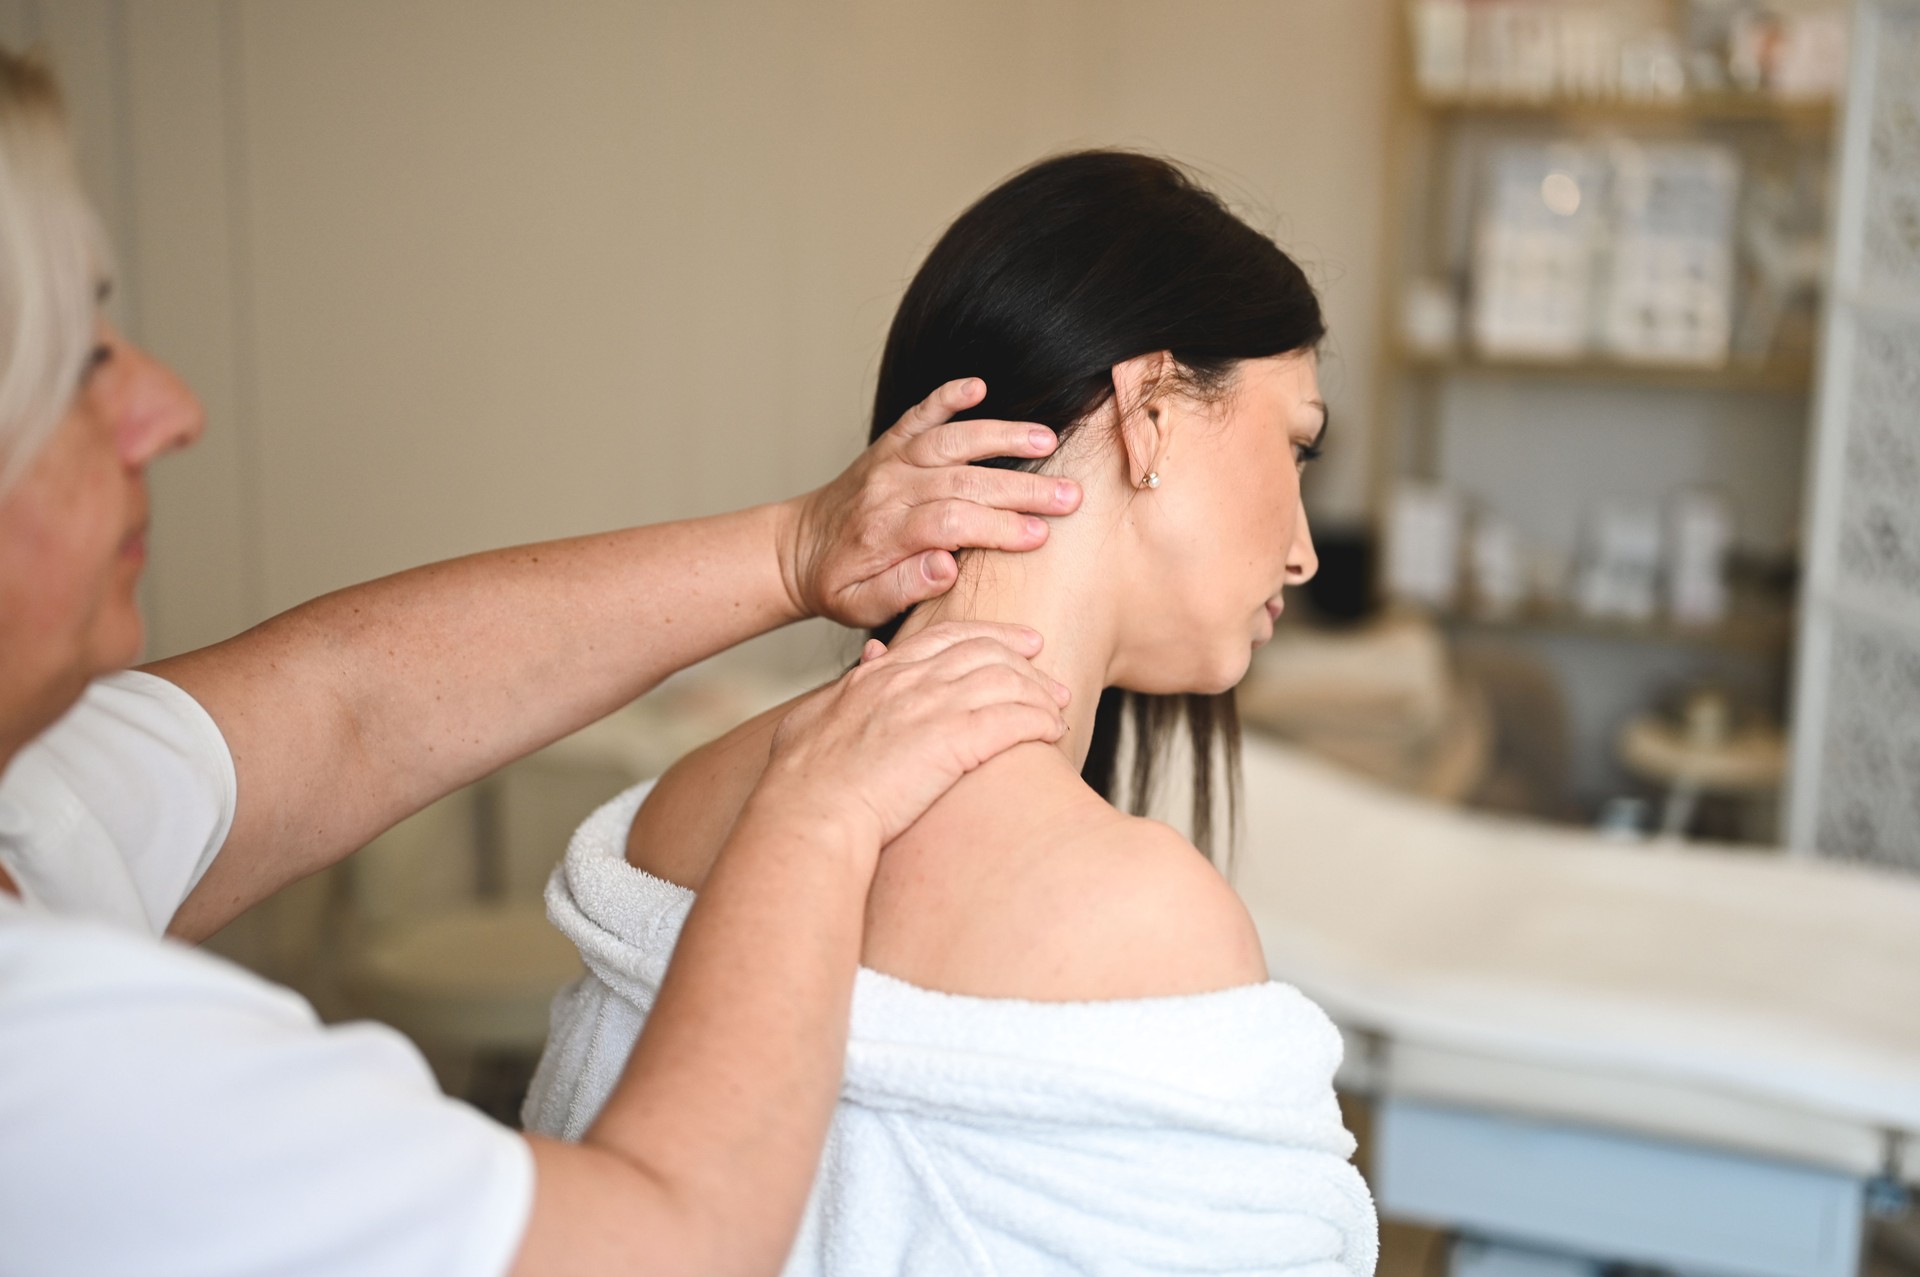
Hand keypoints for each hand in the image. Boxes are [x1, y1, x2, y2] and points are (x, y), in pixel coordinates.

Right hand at [749, 622, 1070, 852]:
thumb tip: (866, 661)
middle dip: (1023, 660)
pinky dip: (1038, 721)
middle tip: (1048, 674)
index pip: (945, 638)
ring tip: (1057, 708)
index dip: (988, 635)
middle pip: (984, 652)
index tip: (1017, 640)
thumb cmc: (802, 782)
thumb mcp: (813, 718)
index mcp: (879, 674)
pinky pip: (1012, 719)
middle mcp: (909, 681)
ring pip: (1005, 681)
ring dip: (1038, 693)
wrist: (808, 813)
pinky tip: (1052, 731)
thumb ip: (845, 687)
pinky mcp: (954, 741)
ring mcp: (932, 707)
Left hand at [777, 379, 1083, 627]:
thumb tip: (947, 568)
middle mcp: (890, 489)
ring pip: (951, 441)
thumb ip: (902, 589)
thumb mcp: (860, 607)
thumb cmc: (837, 583)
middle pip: (963, 481)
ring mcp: (891, 461)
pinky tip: (978, 386)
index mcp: (885, 533)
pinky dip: (947, 396)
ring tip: (1048, 439)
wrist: (798, 548)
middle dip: (1020, 488)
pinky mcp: (891, 444)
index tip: (1039, 535)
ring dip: (1001, 437)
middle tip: (1069, 497)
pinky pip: (920, 413)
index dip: (997, 528)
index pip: (950, 524)